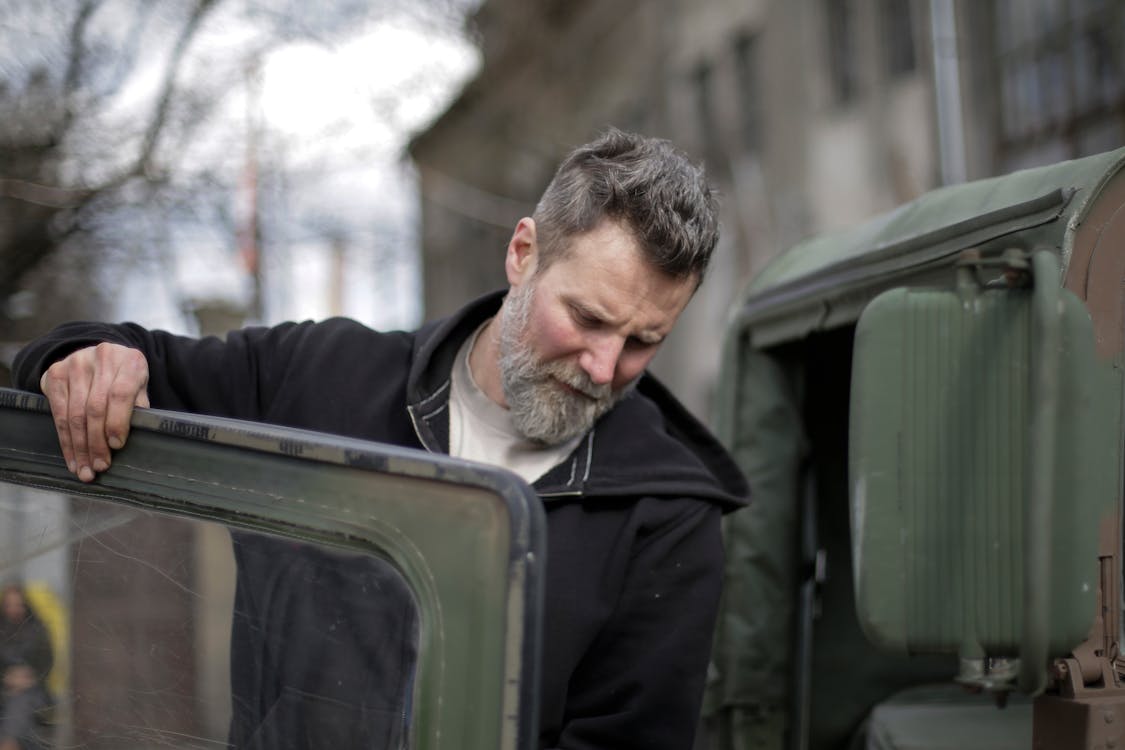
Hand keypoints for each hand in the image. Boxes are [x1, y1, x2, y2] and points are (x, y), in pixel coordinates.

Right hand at [39, 343, 149, 482]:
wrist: (101, 354)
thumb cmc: (125, 377)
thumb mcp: (140, 386)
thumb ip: (138, 407)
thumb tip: (131, 440)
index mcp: (129, 361)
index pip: (120, 394)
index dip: (117, 422)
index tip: (117, 446)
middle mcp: (101, 359)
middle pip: (95, 407)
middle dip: (96, 442)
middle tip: (100, 466)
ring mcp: (75, 364)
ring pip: (75, 414)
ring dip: (79, 447)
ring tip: (85, 469)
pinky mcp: (55, 373)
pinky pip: (58, 413)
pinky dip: (65, 440)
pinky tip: (72, 457)